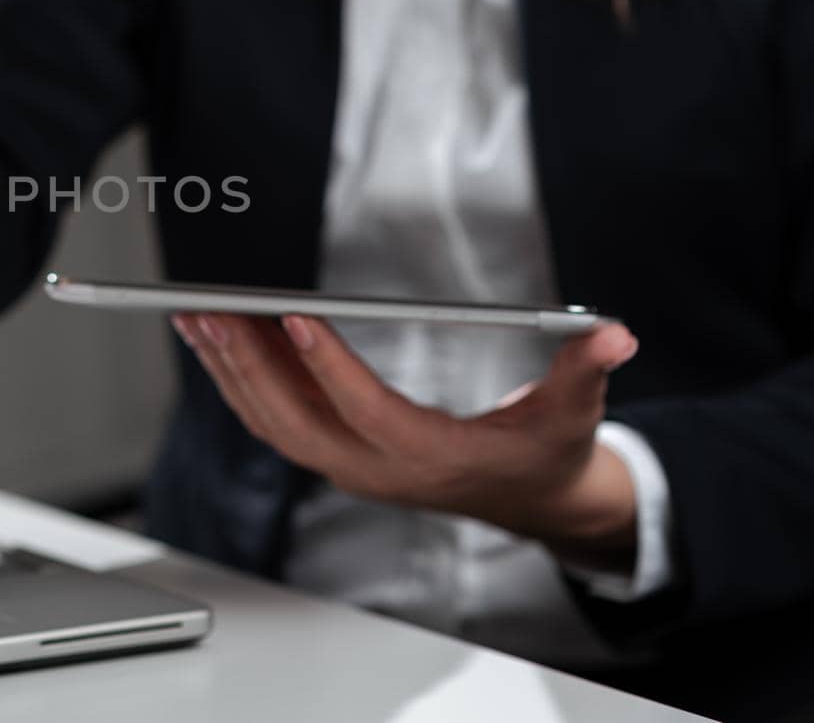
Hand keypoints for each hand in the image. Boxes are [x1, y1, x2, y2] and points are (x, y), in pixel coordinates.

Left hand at [174, 312, 641, 566]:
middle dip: (249, 367)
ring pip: (273, 425)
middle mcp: (379, 470)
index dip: (330, 366)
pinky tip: (217, 342)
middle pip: (297, 421)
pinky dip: (240, 384)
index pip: (369, 411)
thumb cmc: (546, 449)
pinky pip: (274, 423)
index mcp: (432, 457)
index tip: (294, 317)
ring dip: (231, 373)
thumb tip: (616, 335)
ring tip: (196, 318)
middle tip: (211, 312)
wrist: (530, 501)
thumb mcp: (575, 414)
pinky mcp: (335, 456)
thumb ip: (587, 371)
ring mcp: (350, 468)